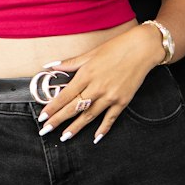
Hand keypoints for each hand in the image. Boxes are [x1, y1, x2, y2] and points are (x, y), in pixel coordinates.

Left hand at [38, 25, 163, 143]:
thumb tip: (50, 65)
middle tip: (46, 130)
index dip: (53, 107)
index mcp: (86, 74)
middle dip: (58, 121)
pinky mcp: (123, 101)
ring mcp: (110, 96)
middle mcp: (96, 87)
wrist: (142, 49)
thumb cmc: (116, 47)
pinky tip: (96, 138)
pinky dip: (103, 129)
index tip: (43, 116)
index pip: (65, 95)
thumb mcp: (91, 53)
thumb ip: (70, 63)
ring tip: (64, 137)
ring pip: (89, 116)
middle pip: (73, 108)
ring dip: (76, 128)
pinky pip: (110, 118)